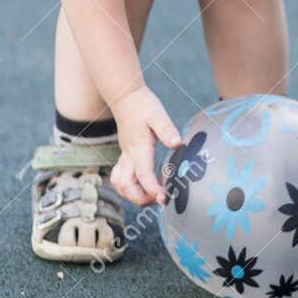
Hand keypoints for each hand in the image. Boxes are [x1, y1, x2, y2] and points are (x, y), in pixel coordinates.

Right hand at [110, 86, 181, 206]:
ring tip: (152, 197)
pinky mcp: (124, 155)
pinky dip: (128, 188)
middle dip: (141, 199)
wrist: (125, 97)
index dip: (153, 189)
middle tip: (160, 200)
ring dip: (132, 196)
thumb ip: (167, 130)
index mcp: (139, 148)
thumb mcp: (158, 114)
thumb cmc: (143, 105)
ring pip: (120, 184)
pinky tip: (142, 187)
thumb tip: (177, 144)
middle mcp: (129, 155)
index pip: (143, 175)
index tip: (164, 198)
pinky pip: (120, 178)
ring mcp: (124, 156)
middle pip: (126, 186)